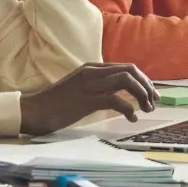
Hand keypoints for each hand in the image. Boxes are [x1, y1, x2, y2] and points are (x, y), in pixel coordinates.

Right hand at [19, 63, 158, 135]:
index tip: (151, 94)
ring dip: (141, 94)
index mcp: (91, 68)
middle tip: (154, 102)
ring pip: (126, 80)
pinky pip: (116, 99)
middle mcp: (92, 72)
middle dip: (147, 85)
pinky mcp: (86, 99)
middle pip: (130, 70)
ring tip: (146, 109)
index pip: (125, 67)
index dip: (143, 80)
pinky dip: (128, 108)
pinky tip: (131, 118)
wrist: (33, 110)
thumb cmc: (55, 104)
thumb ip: (96, 86)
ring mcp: (89, 84)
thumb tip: (118, 93)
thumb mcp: (79, 89)